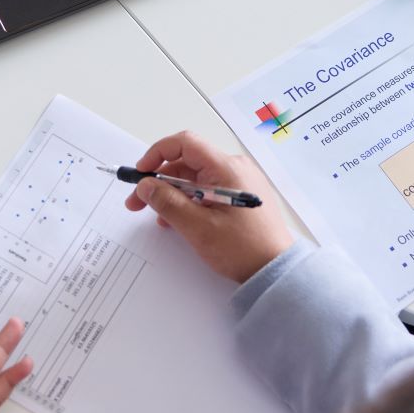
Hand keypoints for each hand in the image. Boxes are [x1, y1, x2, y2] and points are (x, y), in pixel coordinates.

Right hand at [123, 131, 294, 282]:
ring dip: (173, 194)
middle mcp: (234, 167)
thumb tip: (145, 186)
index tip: (140, 174)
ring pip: (196, 178)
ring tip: (159, 218)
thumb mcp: (198, 227)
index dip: (157, 154)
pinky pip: (208, 189)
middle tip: (137, 203)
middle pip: (187, 163)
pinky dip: (190, 201)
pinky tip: (179, 220)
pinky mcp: (241, 195)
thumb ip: (167, 203)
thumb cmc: (242, 248)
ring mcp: (239, 181)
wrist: (275, 269)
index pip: (185, 143)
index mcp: (226, 167)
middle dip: (159, 181)